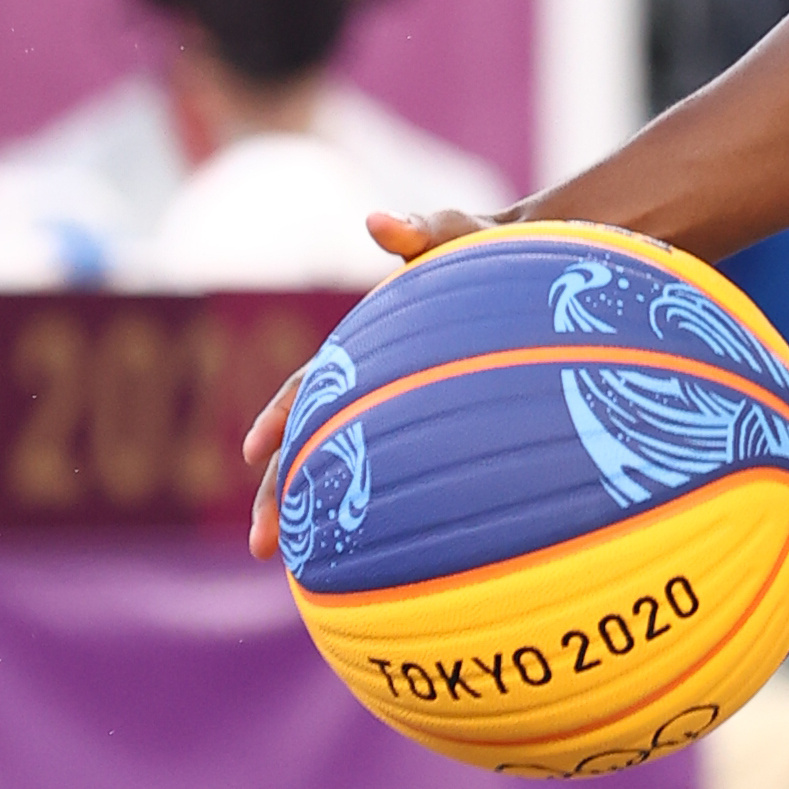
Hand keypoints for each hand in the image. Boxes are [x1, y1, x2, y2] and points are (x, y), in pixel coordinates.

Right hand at [240, 204, 490, 554]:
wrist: (533, 265)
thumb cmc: (486, 249)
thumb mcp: (453, 235)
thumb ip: (419, 230)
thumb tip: (380, 221)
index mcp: (361, 347)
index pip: (309, 388)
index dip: (279, 419)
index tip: (255, 455)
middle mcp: (367, 383)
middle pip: (310, 444)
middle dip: (280, 493)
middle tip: (263, 546)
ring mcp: (394, 409)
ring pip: (342, 468)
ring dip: (315, 514)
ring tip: (297, 568)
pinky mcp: (429, 427)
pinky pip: (394, 474)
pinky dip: (373, 510)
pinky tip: (372, 557)